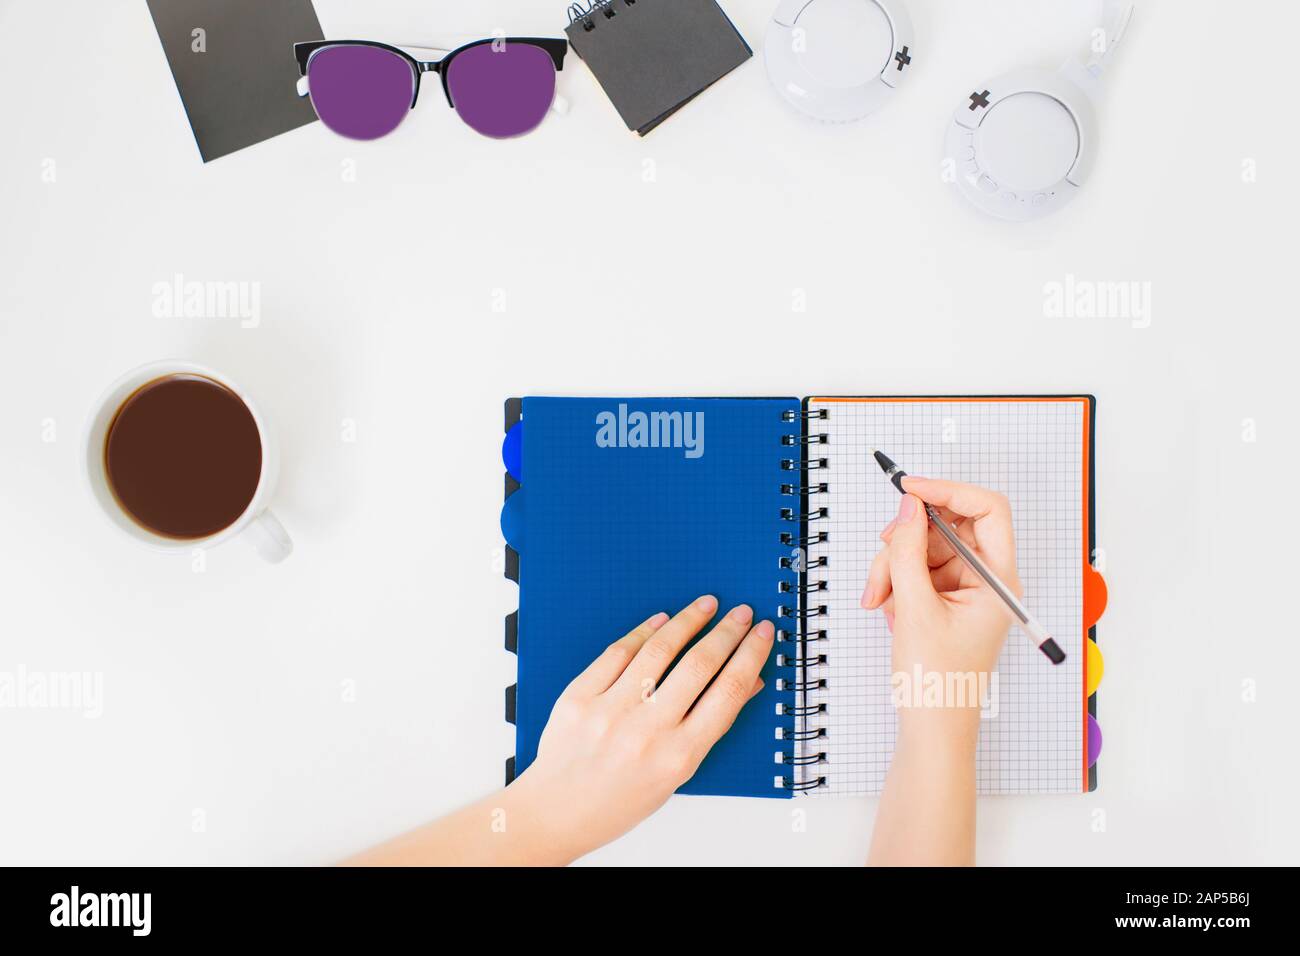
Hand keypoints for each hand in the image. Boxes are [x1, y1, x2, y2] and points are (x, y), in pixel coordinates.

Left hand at [512, 595, 774, 862]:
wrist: (558, 810)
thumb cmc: (621, 798)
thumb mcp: (677, 772)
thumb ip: (709, 726)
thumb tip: (747, 682)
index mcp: (678, 756)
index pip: (728, 692)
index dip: (751, 656)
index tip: (763, 635)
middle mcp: (646, 731)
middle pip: (699, 665)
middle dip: (727, 632)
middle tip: (742, 613)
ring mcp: (610, 711)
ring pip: (659, 651)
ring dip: (689, 621)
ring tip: (706, 606)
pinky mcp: (580, 697)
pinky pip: (617, 653)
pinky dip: (643, 631)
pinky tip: (662, 619)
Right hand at [861, 478, 1019, 698]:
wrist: (931, 727)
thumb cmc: (938, 681)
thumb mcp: (914, 608)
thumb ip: (908, 551)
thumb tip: (908, 507)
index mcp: (999, 579)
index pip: (987, 509)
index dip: (949, 490)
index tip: (910, 489)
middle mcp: (987, 578)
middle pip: (947, 527)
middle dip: (907, 540)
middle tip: (883, 560)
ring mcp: (965, 588)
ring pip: (923, 548)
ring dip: (893, 568)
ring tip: (879, 602)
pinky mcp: (944, 599)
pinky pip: (916, 571)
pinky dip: (895, 584)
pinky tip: (889, 611)